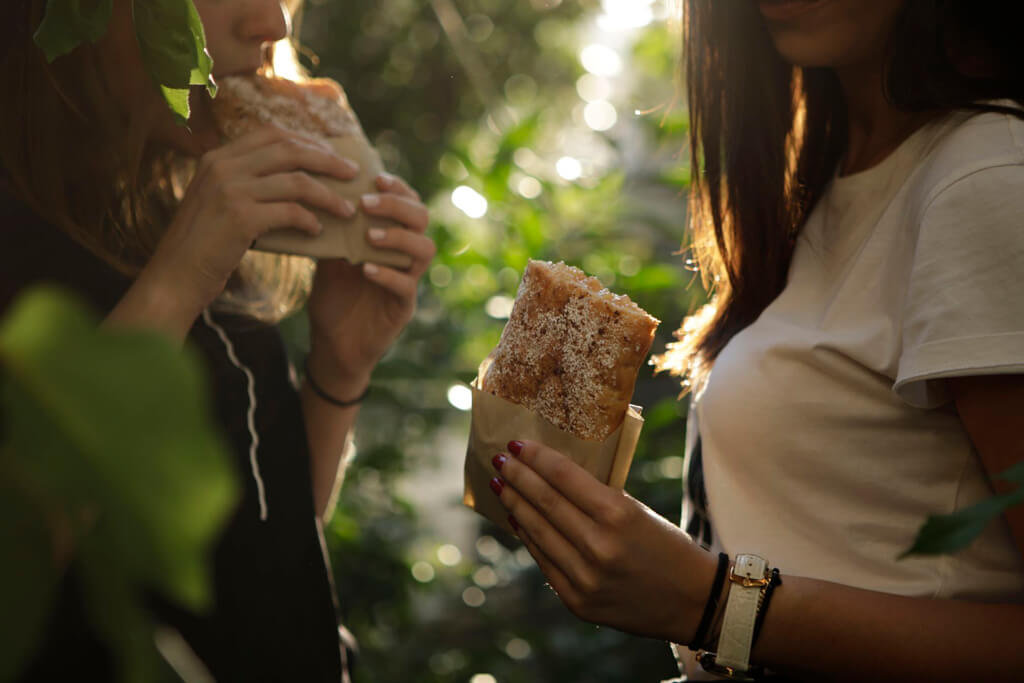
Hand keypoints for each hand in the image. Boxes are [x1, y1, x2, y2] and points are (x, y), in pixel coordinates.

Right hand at [145, 125, 358, 316]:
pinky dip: (310, 221)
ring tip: (347, 210)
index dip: (307, 141)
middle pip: (289, 150)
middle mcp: (222, 166)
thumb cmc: (203, 245)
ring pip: (296, 181)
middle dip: (328, 160)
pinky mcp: (239, 217)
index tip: (332, 155)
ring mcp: (229, 190)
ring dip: (328, 196)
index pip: (271, 134)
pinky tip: (318, 231)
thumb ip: (245, 183)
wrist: (174, 277)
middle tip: (353, 174)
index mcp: (217, 157)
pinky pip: (289, 212)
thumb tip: (294, 178)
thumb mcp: (217, 202)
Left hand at [304, 173, 434, 393]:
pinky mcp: (402, 309)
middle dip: (397, 206)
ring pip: (424, 250)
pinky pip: (406, 287)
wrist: (332, 346)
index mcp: (391, 241)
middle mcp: (404, 258)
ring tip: (369, 236)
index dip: (399, 189)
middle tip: (367, 204)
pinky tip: (366, 269)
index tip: (375, 179)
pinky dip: (388, 274)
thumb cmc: (334, 299)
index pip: (408, 205)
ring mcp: (407, 283)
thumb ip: (334, 231)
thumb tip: (318, 194)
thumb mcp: (328, 258)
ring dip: (398, 237)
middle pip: (422, 220)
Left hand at [491, 440, 716, 643]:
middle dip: (517, 477)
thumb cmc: (669, 547)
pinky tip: (517, 520)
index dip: (536, 458)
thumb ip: (597, 498)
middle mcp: (598, 546)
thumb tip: (550, 477)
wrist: (696, 603)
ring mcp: (585, 578)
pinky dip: (529, 538)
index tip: (516, 443)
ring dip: (515, 506)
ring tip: (501, 486)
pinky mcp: (578, 602)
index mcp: (618, 514)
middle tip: (499, 458)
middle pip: (544, 503)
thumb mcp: (639, 511)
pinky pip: (544, 562)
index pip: (564, 477)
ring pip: (537, 533)